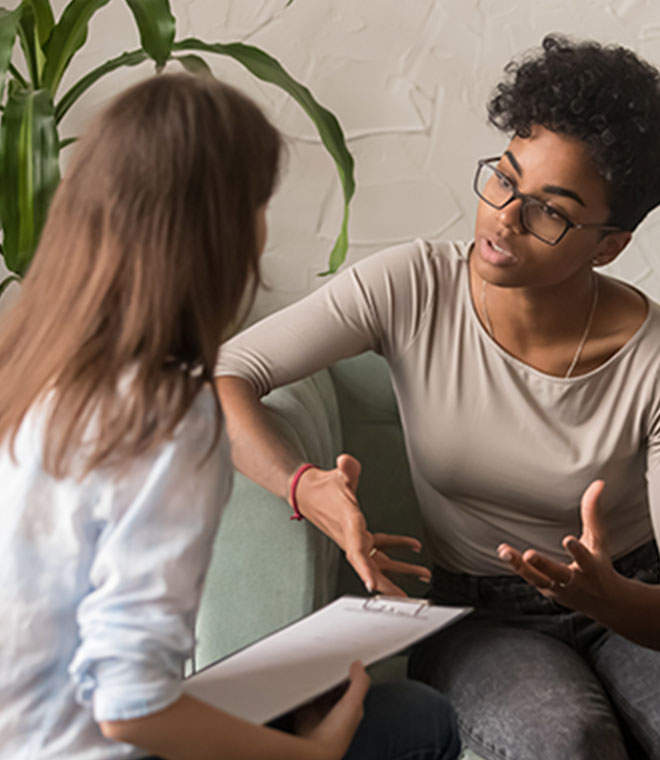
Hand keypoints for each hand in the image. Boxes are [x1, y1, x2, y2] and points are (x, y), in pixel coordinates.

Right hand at [295, 454, 430, 595]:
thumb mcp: (335, 476)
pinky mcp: (360, 536)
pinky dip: (399, 547)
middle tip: (403, 599)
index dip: (365, 570)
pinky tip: (415, 547)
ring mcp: (356, 539)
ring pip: (379, 560)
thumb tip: (346, 462)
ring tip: (424, 574)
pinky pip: (382, 546)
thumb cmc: (322, 487)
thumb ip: (345, 470)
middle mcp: (352, 538)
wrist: (308, 492)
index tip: (373, 586)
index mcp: (348, 526)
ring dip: (401, 569)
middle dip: (386, 584)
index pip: (356, 552)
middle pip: (370, 567)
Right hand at [295, 661, 369, 759]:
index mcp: (351, 710)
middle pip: (334, 689)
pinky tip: (302, 685)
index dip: (350, 675)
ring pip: (319, 693)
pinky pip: (304, 699)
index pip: (353, 688)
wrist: (313, 751)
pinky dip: (302, 693)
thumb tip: (359, 666)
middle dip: (331, 677)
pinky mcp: (305, 716)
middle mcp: (335, 712)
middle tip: (328, 664)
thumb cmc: (335, 735)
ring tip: (315, 671)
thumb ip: (359, 683)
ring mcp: (320, 714)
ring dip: (316, 684)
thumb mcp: (353, 704)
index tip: (346, 661)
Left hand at [497, 480, 624, 618]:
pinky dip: (517, 567)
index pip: (585, 559)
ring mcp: (558, 589)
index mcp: (592, 568)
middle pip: (557, 573)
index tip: (568, 540)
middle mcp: (575, 581)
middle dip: (543, 565)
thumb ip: (594, 513)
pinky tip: (504, 552)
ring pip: (537, 579)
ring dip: (521, 567)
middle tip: (529, 554)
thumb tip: (598, 483)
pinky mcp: (546, 592)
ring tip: (505, 551)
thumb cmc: (600, 564)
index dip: (577, 551)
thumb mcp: (599, 539)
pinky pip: (529, 579)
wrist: (605, 602)